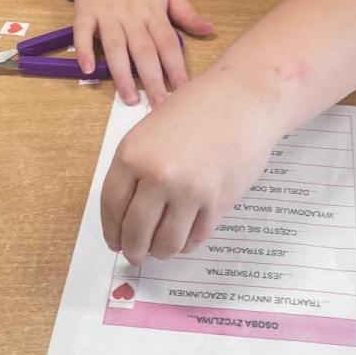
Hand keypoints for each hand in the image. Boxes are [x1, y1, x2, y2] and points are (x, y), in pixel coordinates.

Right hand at [70, 0, 212, 106]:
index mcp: (153, 10)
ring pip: (115, 47)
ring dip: (121, 74)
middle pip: (143, 50)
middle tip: (160, 105)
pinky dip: (84, 51)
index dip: (176, 66)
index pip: (167, 43)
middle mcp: (131, 16)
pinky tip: (88, 70)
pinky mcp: (84, 13)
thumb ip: (185, 12)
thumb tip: (209, 30)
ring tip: (128, 98)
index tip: (183, 89)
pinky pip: (82, 33)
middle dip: (153, 79)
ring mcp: (106, 15)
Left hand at [100, 75, 278, 263]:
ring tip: (160, 250)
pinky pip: (196, 237)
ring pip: (166, 242)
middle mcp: (158, 176)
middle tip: (136, 255)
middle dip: (134, 250)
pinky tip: (184, 239)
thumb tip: (126, 211)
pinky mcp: (218, 203)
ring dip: (160, 252)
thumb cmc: (198, 108)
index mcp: (133, 155)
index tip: (115, 241)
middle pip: (135, 230)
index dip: (111, 230)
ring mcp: (189, 192)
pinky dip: (187, 244)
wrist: (243, 99)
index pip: (112, 206)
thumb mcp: (151, 130)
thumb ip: (137, 166)